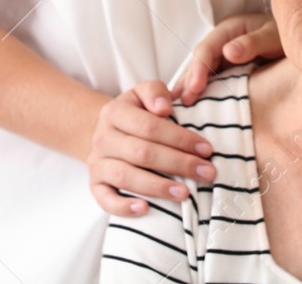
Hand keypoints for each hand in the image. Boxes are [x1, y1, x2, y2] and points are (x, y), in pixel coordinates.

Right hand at [88, 81, 214, 216]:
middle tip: (206, 173)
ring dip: (157, 187)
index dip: (179, 138)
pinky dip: (123, 206)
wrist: (106, 132)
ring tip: (184, 193)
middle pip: (142, 153)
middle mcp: (103, 138)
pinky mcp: (95, 184)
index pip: (149, 126)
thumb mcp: (143, 94)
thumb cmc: (135, 113)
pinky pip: (104, 199)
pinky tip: (145, 209)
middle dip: (178, 163)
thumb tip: (165, 108)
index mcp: (116, 112)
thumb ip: (155, 93)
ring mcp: (97, 163)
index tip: (206, 149)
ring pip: (125, 177)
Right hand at [173, 13, 282, 104]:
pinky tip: (192, 112)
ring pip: (200, 74)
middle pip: (199, 63)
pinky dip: (200, 96)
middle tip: (184, 104)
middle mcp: (221, 44)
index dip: (199, 68)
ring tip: (178, 110)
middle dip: (189, 82)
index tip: (195, 87)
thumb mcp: (272, 36)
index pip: (207, 49)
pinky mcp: (226, 73)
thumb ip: (253, 43)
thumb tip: (228, 52)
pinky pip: (210, 84)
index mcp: (229, 30)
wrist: (297, 43)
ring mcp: (222, 59)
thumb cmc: (284, 36)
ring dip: (189, 90)